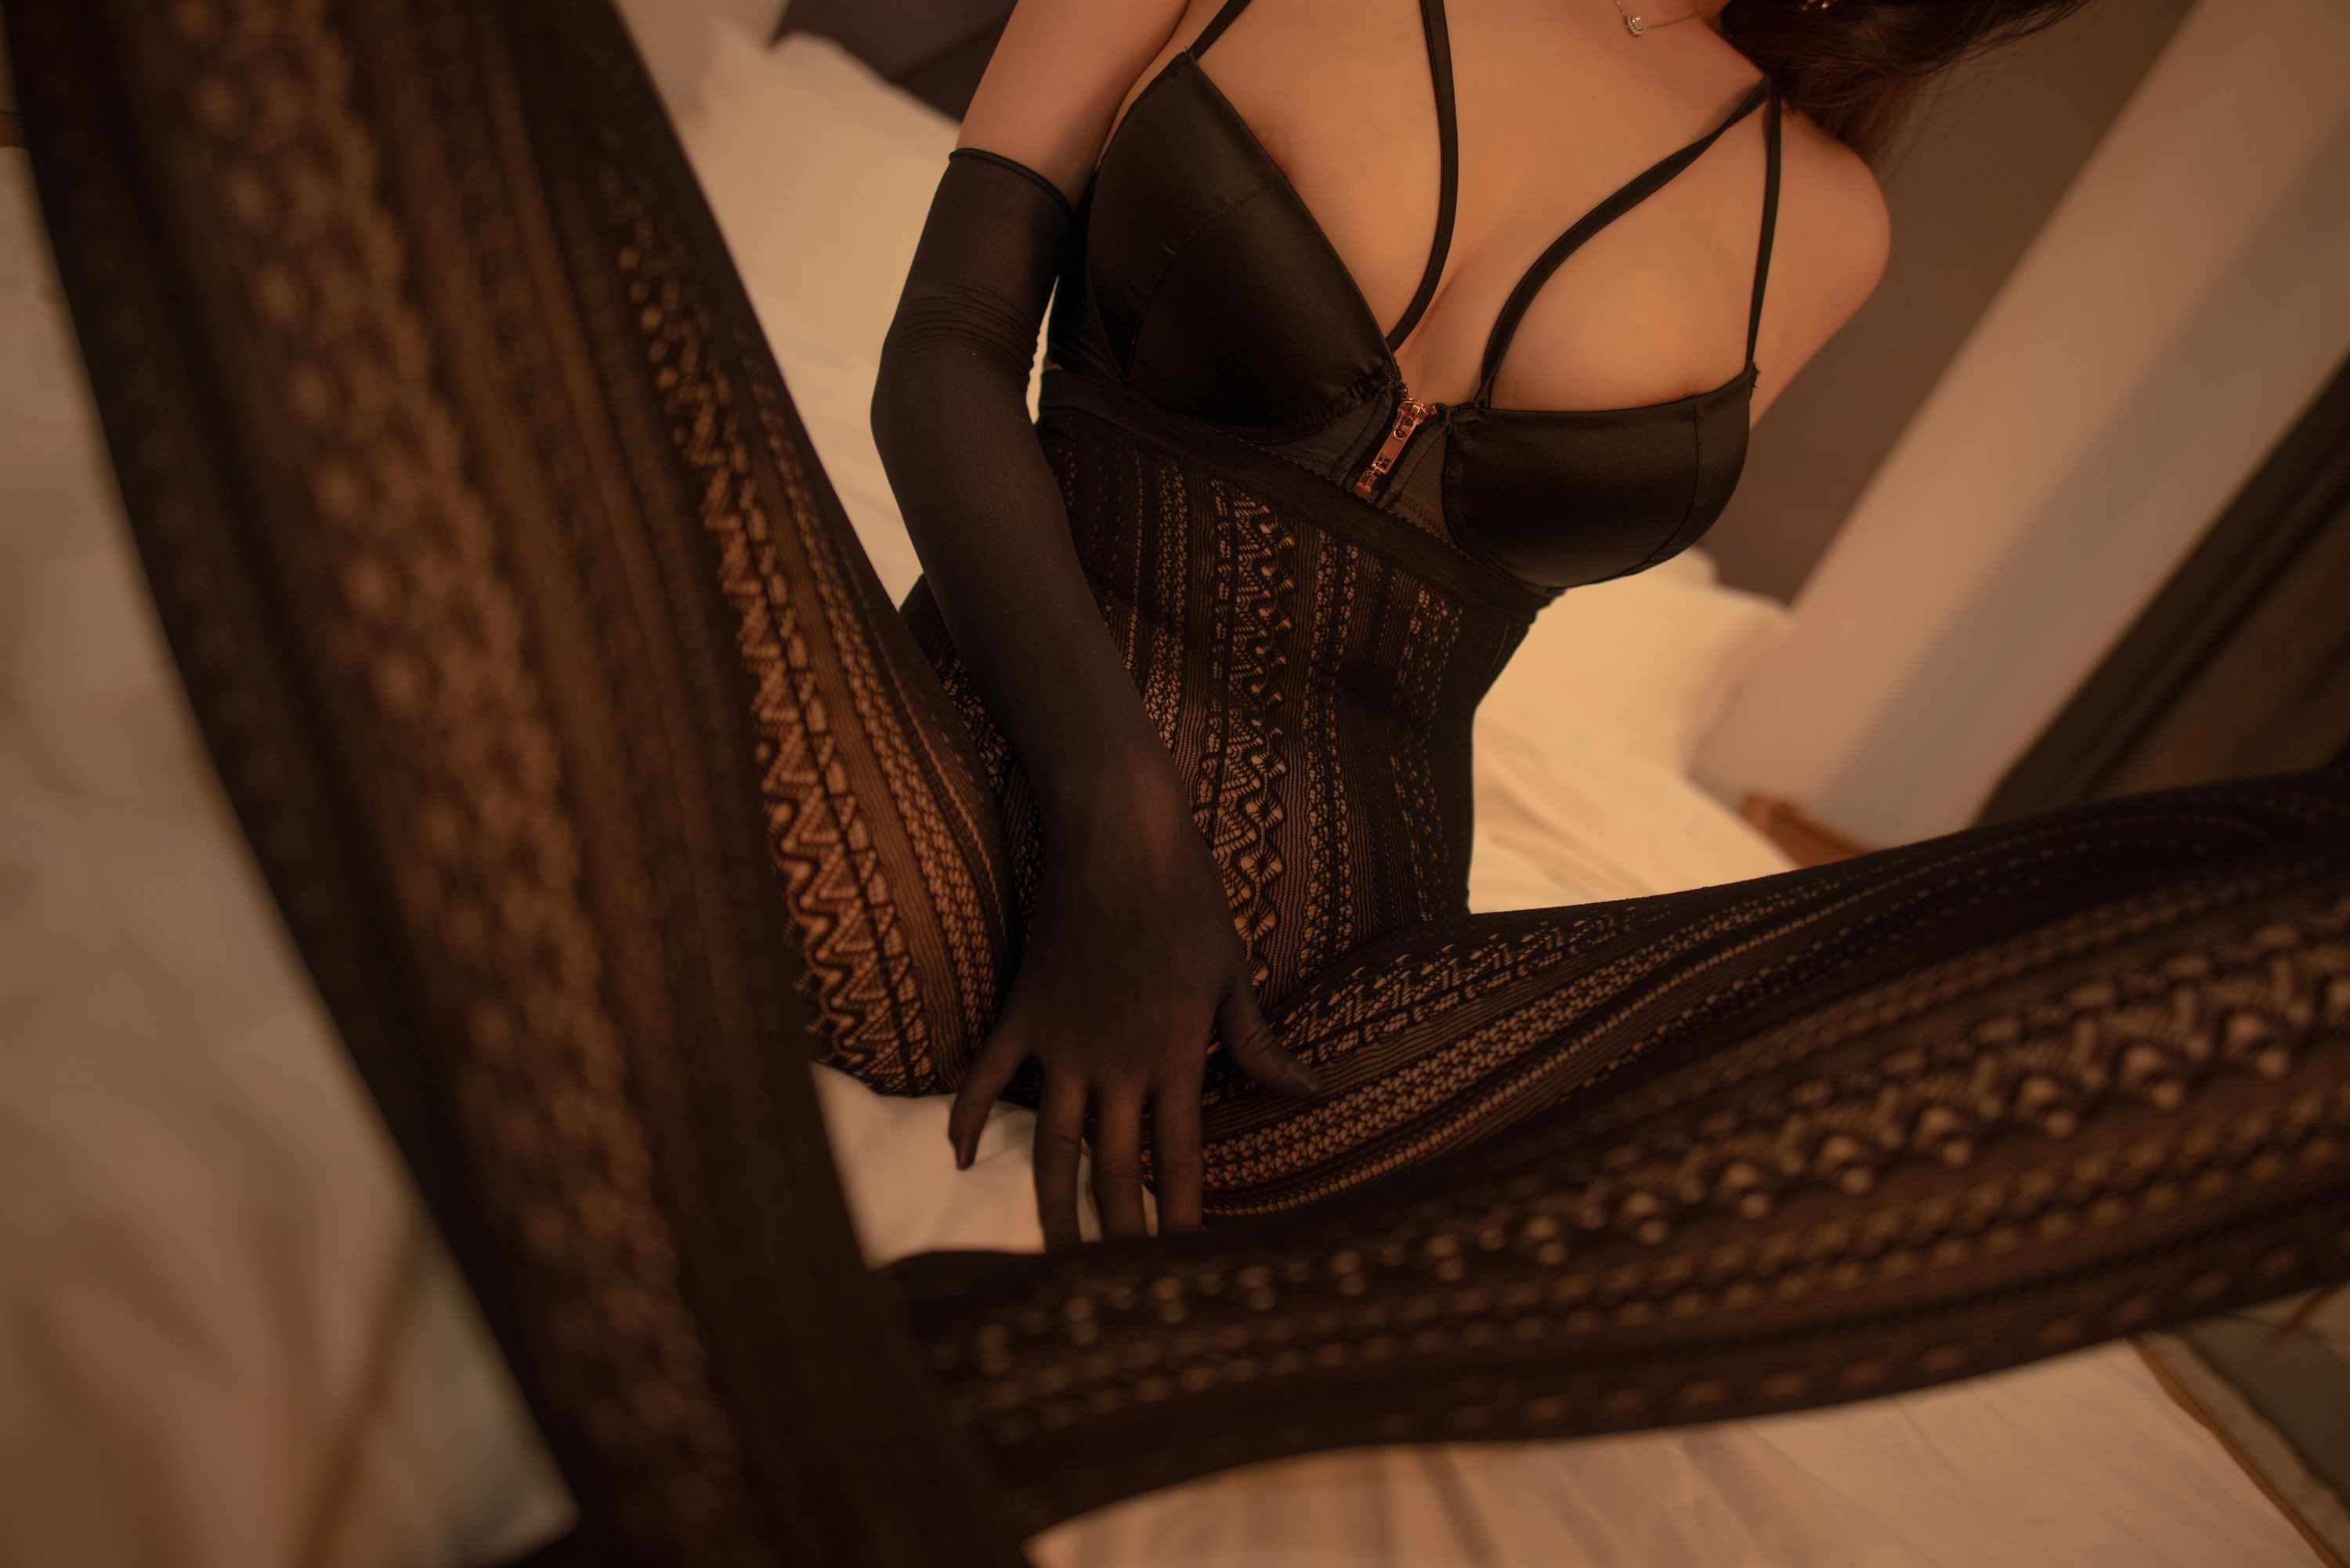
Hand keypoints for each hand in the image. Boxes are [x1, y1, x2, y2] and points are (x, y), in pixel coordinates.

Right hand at [947, 770, 1323, 1246]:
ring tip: (1048, 1260)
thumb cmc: (1187, 899)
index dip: (1185, 1220)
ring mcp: (1062, 1041)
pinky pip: (987, 1078)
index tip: (1188, 1270)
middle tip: (1114, 1294)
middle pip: (1114, 1171)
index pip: (1182, 1160)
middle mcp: (1116, 1061)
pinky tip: (963, 1161)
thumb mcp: (1234, 973)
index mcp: (1175, 1055)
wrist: (1119, 837)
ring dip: (1050, 1207)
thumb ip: (1259, 1044)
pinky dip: (970, 1119)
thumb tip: (1312, 1089)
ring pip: (1052, 1145)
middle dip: (1117, 1238)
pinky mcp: (1023, 1013)